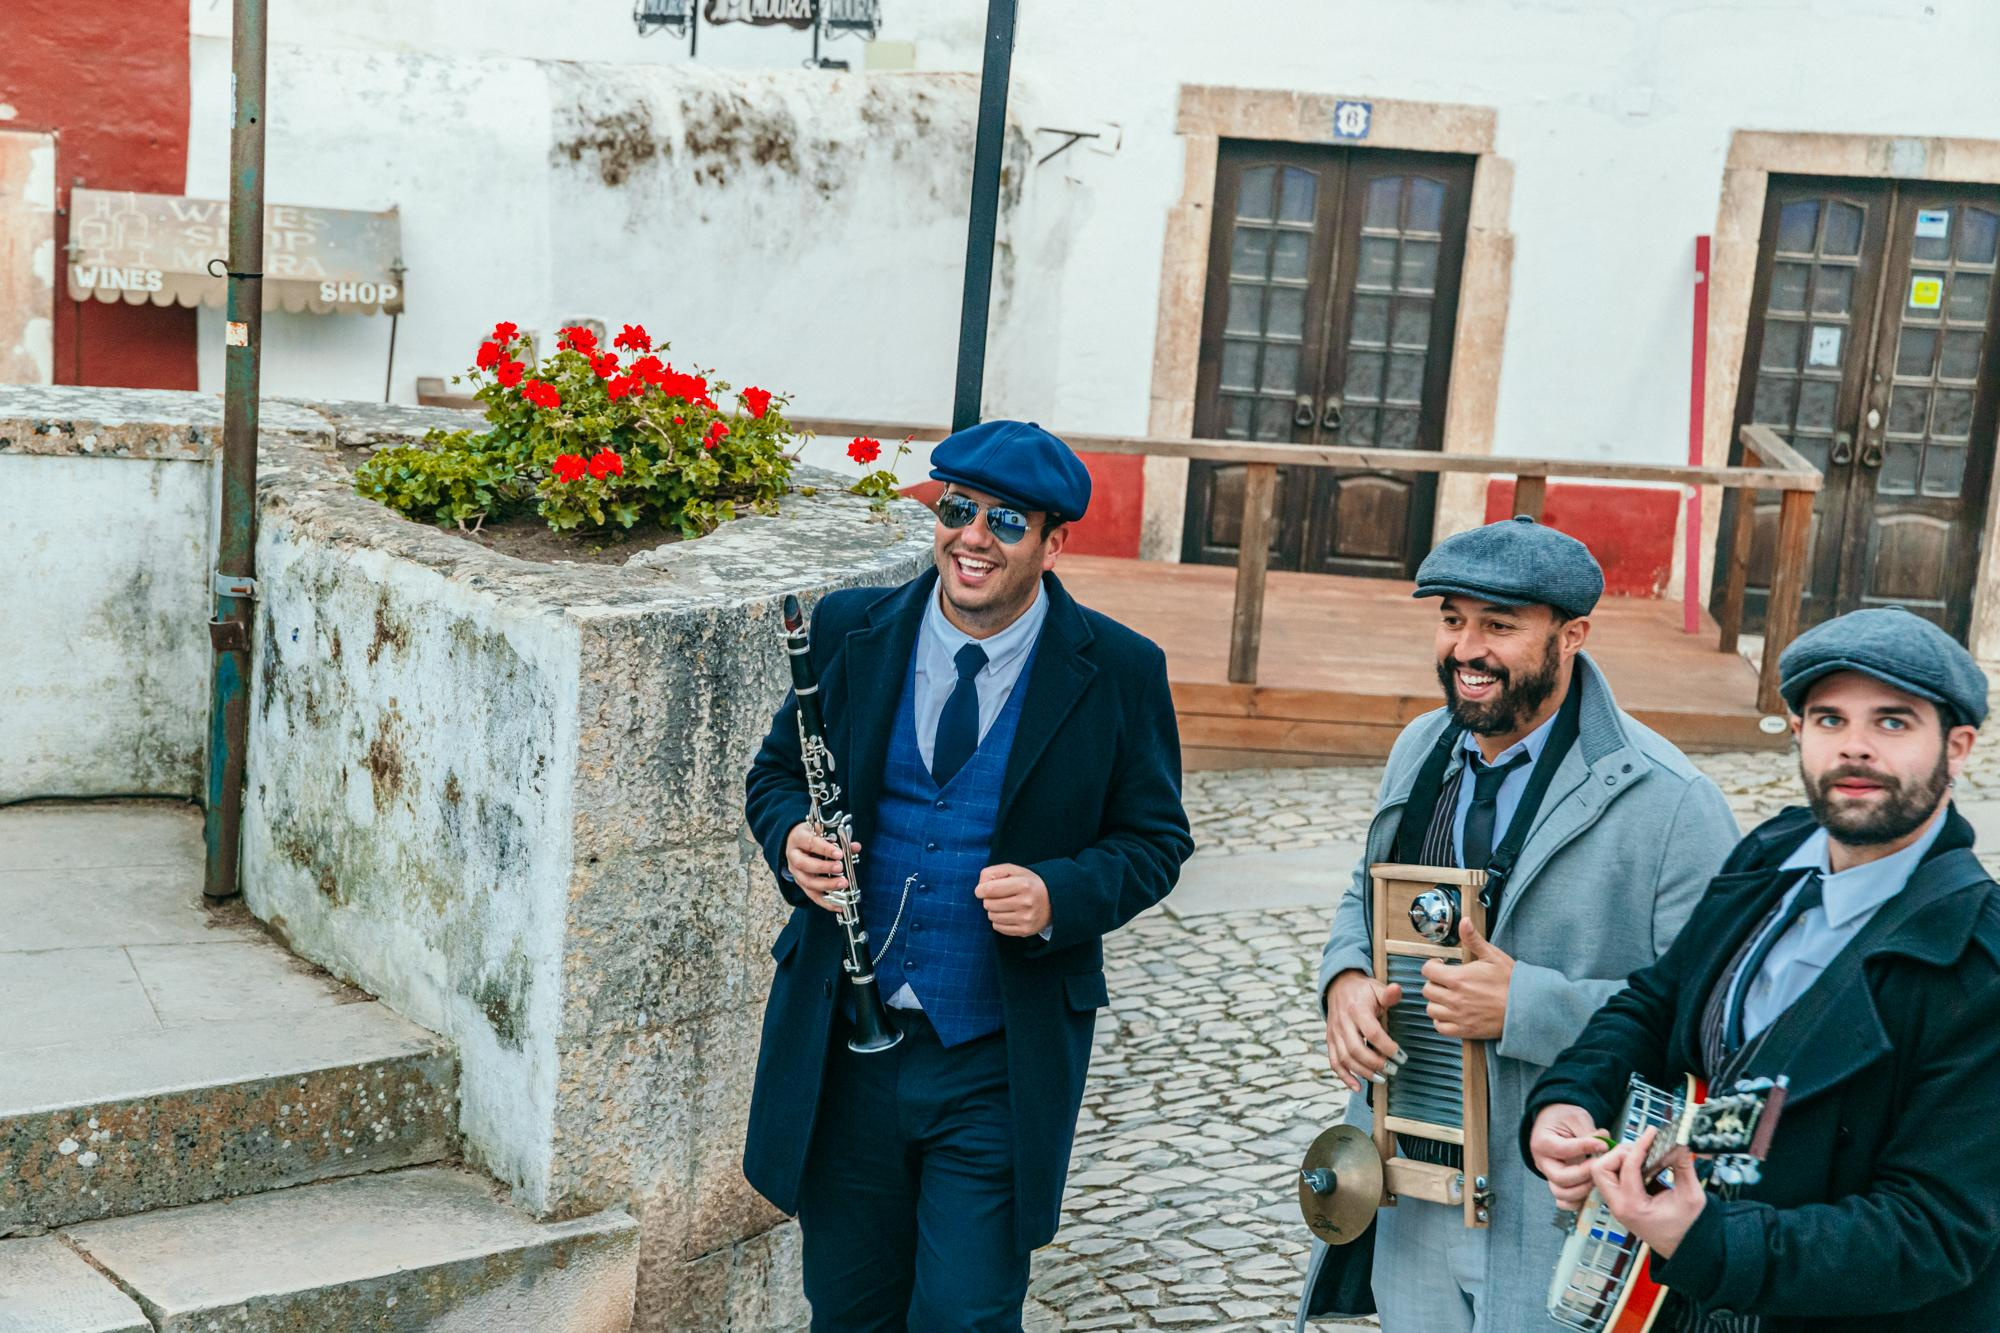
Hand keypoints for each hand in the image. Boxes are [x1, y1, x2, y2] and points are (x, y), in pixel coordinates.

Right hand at [784, 822, 858, 912]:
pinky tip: (839, 905)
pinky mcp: (801, 884)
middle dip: (824, 868)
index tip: (839, 853)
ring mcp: (796, 872)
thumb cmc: (811, 835)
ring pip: (808, 882)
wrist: (796, 841)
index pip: (810, 843)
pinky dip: (826, 902)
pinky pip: (812, 896)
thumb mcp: (822, 831)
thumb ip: (839, 839)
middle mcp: (794, 856)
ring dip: (827, 885)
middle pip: (805, 865)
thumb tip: (855, 847)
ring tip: (843, 884)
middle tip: (840, 868)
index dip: (824, 849)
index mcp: (798, 839)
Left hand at [975, 863, 1050, 936]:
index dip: (980, 889)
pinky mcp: (1025, 931)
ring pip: (992, 917)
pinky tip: (1009, 914)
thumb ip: (992, 872)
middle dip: (989, 899)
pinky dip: (999, 921)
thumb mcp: (1013, 870)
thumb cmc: (1028, 883)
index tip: (982, 890)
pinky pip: (998, 927)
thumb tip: (979, 888)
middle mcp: (1026, 902)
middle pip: (988, 904)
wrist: (1054, 900)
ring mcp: (1026, 919)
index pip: (989, 889)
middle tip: (999, 896)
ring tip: (1005, 905)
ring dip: (994, 910)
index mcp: (1023, 884)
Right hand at [1323, 969, 1405, 1093]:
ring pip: (1345, 1059)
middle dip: (1376, 1063)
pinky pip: (1334, 1062)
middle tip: (1393, 1069)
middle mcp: (1343, 1023)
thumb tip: (1397, 990)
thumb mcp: (1376, 988)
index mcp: (1357, 1009)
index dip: (1386, 1047)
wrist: (1339, 986)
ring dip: (1363, 1072)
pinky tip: (1358, 1087)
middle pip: (1356, 1049)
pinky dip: (1344, 1077)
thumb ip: (1388, 994)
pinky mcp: (1331, 1041)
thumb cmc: (1363, 990)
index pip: (1371, 1032)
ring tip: (1381, 1078)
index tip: (1400, 1055)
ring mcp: (1334, 1034)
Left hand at [1422, 920, 1512, 1039]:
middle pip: (1427, 990)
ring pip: (1431, 1009)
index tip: (1441, 965)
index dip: (1432, 965)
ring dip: (1436, 1002)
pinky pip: (1440, 1027)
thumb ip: (1474, 939)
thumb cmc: (1511, 983)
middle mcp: (1454, 998)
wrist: (1526, 1008)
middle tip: (1446, 981)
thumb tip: (1464, 922)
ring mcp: (1458, 1016)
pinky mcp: (1464, 1030)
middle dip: (1434, 983)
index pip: (1427, 970)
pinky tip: (1450, 1013)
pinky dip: (1441, 1020)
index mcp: (1458, 978)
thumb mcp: (1493, 956)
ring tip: (1448, 996)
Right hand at [1530, 1103, 1610, 1209]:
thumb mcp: (1576, 1117)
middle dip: (1584, 1174)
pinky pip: (1564, 1201)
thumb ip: (1589, 1133)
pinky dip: (1577, 1201)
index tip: (1603, 1145)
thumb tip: (1604, 1145)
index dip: (1585, 1148)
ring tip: (1597, 1177)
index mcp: (1542, 1142)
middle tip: (1600, 1166)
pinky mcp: (1558, 1184)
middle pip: (1561, 1178)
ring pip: (1562, 1193)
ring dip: (1583, 1190)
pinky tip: (1590, 1190)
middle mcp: (1542, 1162)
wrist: (1554, 1121)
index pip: (1563, 1150)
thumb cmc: (1563, 1118)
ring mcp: (1549, 1175)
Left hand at [1590, 1128, 1704, 1258]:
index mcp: (1633, 1207)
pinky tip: (1644, 1165)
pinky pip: (1612, 1178)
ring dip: (1620, 1159)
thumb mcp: (1691, 1195)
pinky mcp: (1621, 1202)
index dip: (1640, 1146)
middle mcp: (1619, 1207)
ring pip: (1602, 1173)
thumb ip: (1683, 1166)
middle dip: (1619, 1153)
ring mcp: (1617, 1205)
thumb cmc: (1689, 1229)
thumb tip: (1677, 1143)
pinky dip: (1624, 1167)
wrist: (1687, 1248)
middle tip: (1642, 1149)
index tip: (1652, 1134)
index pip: (1627, 1167)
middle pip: (1601, 1169)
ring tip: (1644, 1157)